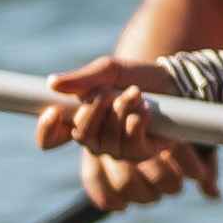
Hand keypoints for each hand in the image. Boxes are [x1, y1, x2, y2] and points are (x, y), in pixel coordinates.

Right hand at [32, 57, 215, 212]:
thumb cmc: (140, 76)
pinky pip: (132, 147)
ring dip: (121, 113)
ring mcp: (120, 149)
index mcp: (83, 120)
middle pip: (82, 136)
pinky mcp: (144, 152)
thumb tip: (52, 83)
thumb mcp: (111, 70)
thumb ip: (84, 77)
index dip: (46, 131)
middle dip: (94, 110)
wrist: (176, 81)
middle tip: (110, 91)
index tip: (53, 112)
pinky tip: (145, 110)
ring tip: (135, 94)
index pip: (52, 138)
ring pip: (108, 141)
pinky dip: (136, 124)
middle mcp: (97, 139)